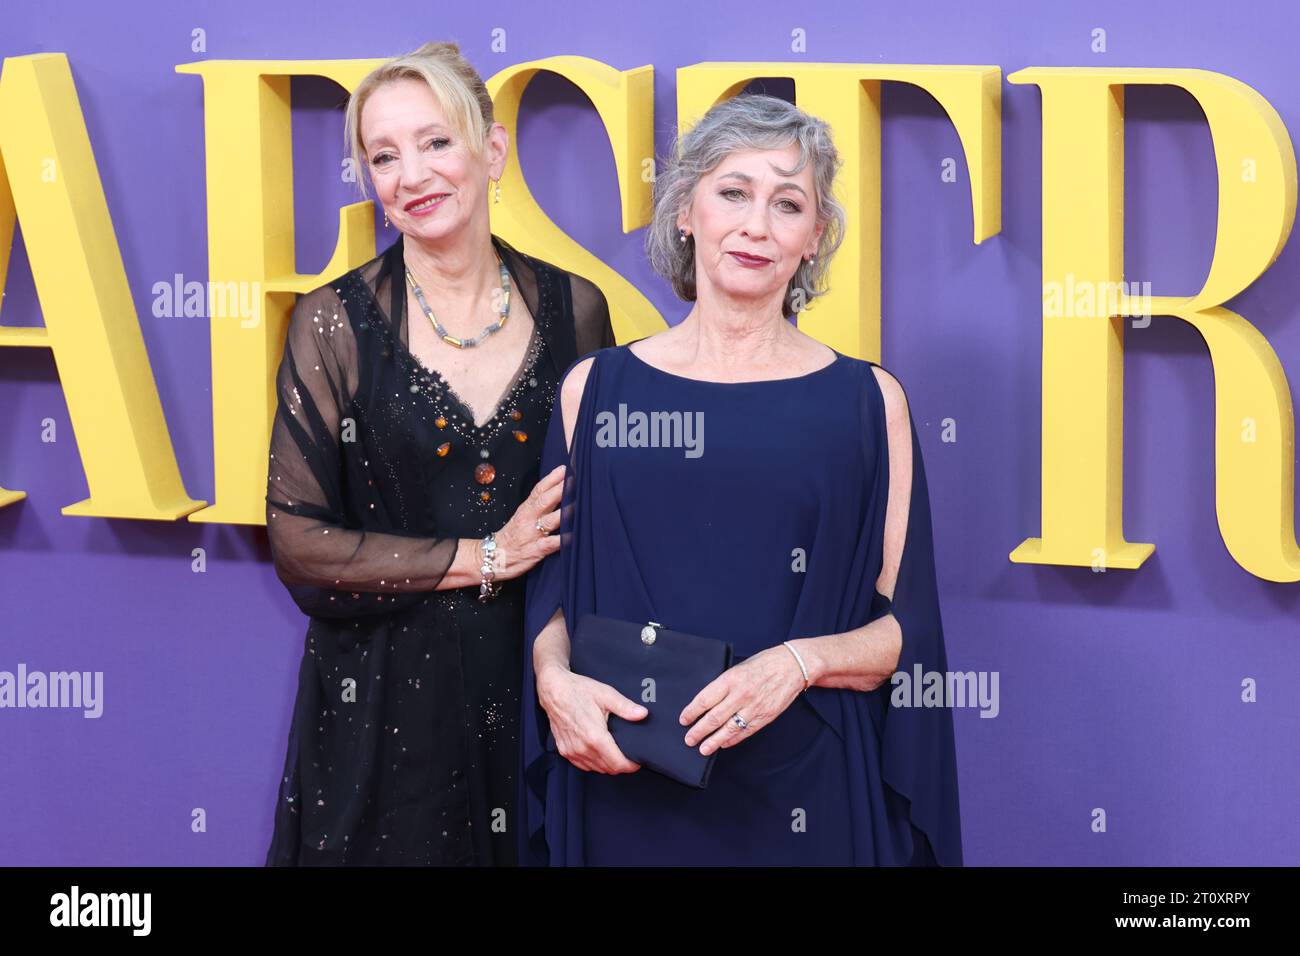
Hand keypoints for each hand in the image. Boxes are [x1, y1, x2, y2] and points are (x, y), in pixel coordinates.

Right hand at [492, 464, 563, 578]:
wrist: (492, 558)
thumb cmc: (512, 536)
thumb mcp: (522, 516)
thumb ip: (539, 504)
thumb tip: (558, 491)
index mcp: (526, 509)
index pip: (539, 490)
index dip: (552, 478)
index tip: (565, 468)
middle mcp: (528, 519)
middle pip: (544, 500)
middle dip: (560, 490)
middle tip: (574, 480)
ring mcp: (532, 534)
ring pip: (549, 521)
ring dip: (563, 513)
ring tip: (577, 505)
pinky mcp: (535, 550)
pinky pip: (550, 544)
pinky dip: (562, 540)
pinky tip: (573, 536)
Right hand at [536, 663, 645, 773]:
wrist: (554, 690)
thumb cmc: (579, 690)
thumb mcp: (606, 694)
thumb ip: (625, 707)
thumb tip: (643, 714)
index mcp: (595, 737)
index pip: (617, 764)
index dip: (631, 766)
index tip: (638, 760)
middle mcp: (582, 748)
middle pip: (608, 769)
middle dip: (621, 765)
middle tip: (629, 755)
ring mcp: (572, 751)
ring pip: (596, 769)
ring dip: (607, 765)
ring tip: (616, 753)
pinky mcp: (564, 751)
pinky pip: (583, 765)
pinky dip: (594, 763)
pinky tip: (599, 752)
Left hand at [679, 645, 805, 754]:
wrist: (792, 666)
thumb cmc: (764, 663)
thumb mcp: (739, 668)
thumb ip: (724, 684)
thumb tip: (707, 702)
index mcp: (731, 679)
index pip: (705, 699)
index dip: (692, 712)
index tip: (684, 720)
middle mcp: (741, 695)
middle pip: (714, 718)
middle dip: (699, 731)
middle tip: (689, 739)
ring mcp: (753, 707)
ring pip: (729, 729)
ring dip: (714, 741)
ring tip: (703, 749)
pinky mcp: (765, 717)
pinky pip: (745, 732)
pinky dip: (733, 740)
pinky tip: (723, 744)